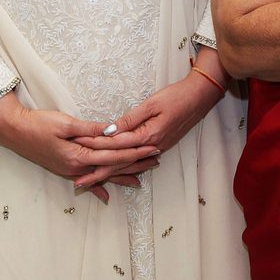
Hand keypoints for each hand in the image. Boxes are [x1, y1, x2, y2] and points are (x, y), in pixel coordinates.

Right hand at [0, 93, 161, 202]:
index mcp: (79, 156)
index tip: (152, 147)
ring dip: (121, 176)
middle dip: (135, 164)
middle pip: (112, 167)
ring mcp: (70, 170)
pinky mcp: (65, 168)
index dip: (135, 151)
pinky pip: (86, 180)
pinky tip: (107, 198)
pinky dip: (96, 188)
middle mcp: (76, 167)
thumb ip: (89, 130)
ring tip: (141, 180)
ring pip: (102, 174)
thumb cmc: (38, 124)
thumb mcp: (65, 123)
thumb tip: (112, 131)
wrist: (14, 131)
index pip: (114, 154)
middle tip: (156, 160)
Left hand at [68, 73, 224, 192]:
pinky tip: (118, 174)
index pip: (116, 145)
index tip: (77, 150)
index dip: (95, 147)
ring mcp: (158, 147)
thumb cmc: (177, 96)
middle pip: (120, 163)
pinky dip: (125, 168)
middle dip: (98, 173)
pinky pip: (138, 161)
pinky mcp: (161, 144)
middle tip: (78, 183)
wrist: (202, 96)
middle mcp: (153, 146)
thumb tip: (109, 131)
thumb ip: (130, 119)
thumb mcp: (152, 103)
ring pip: (129, 165)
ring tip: (92, 183)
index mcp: (148, 135)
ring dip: (110, 174)